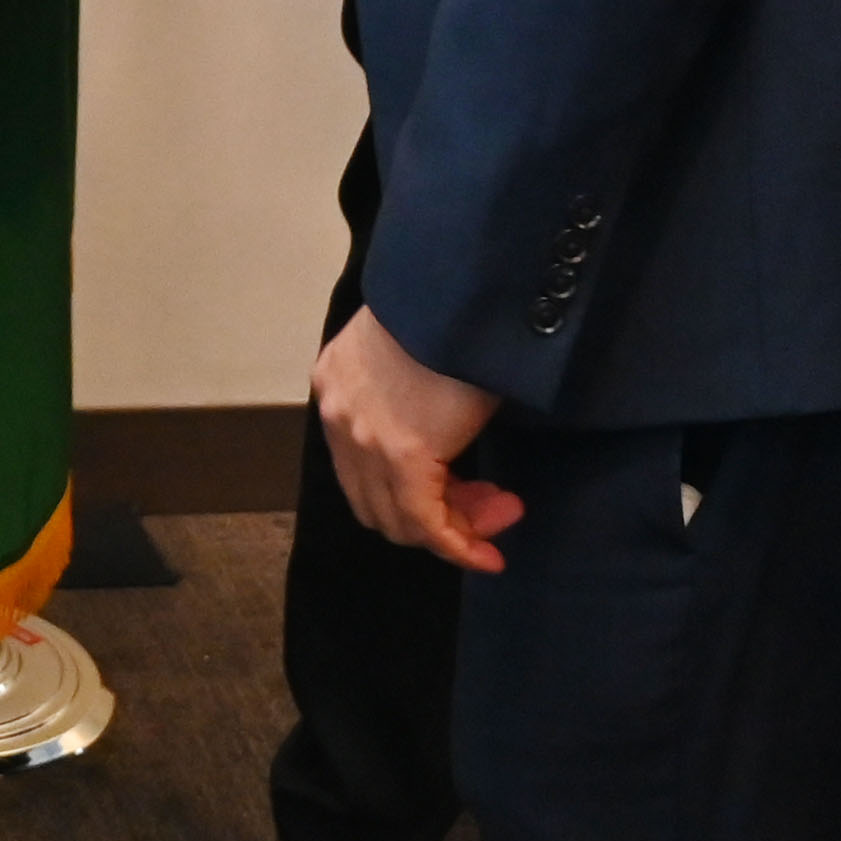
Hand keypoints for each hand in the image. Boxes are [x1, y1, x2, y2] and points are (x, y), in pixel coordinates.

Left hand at [313, 306, 520, 572]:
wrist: (459, 286)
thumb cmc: (452, 311)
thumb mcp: (419, 348)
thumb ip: (411, 395)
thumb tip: (443, 432)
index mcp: (336, 383)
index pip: (361, 465)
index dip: (412, 487)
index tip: (464, 488)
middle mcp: (338, 416)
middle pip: (376, 499)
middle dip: (437, 513)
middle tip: (492, 504)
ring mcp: (362, 438)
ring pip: (398, 518)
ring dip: (455, 526)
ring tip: (504, 512)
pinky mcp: (399, 454)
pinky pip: (425, 522)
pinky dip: (457, 545)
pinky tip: (488, 554)